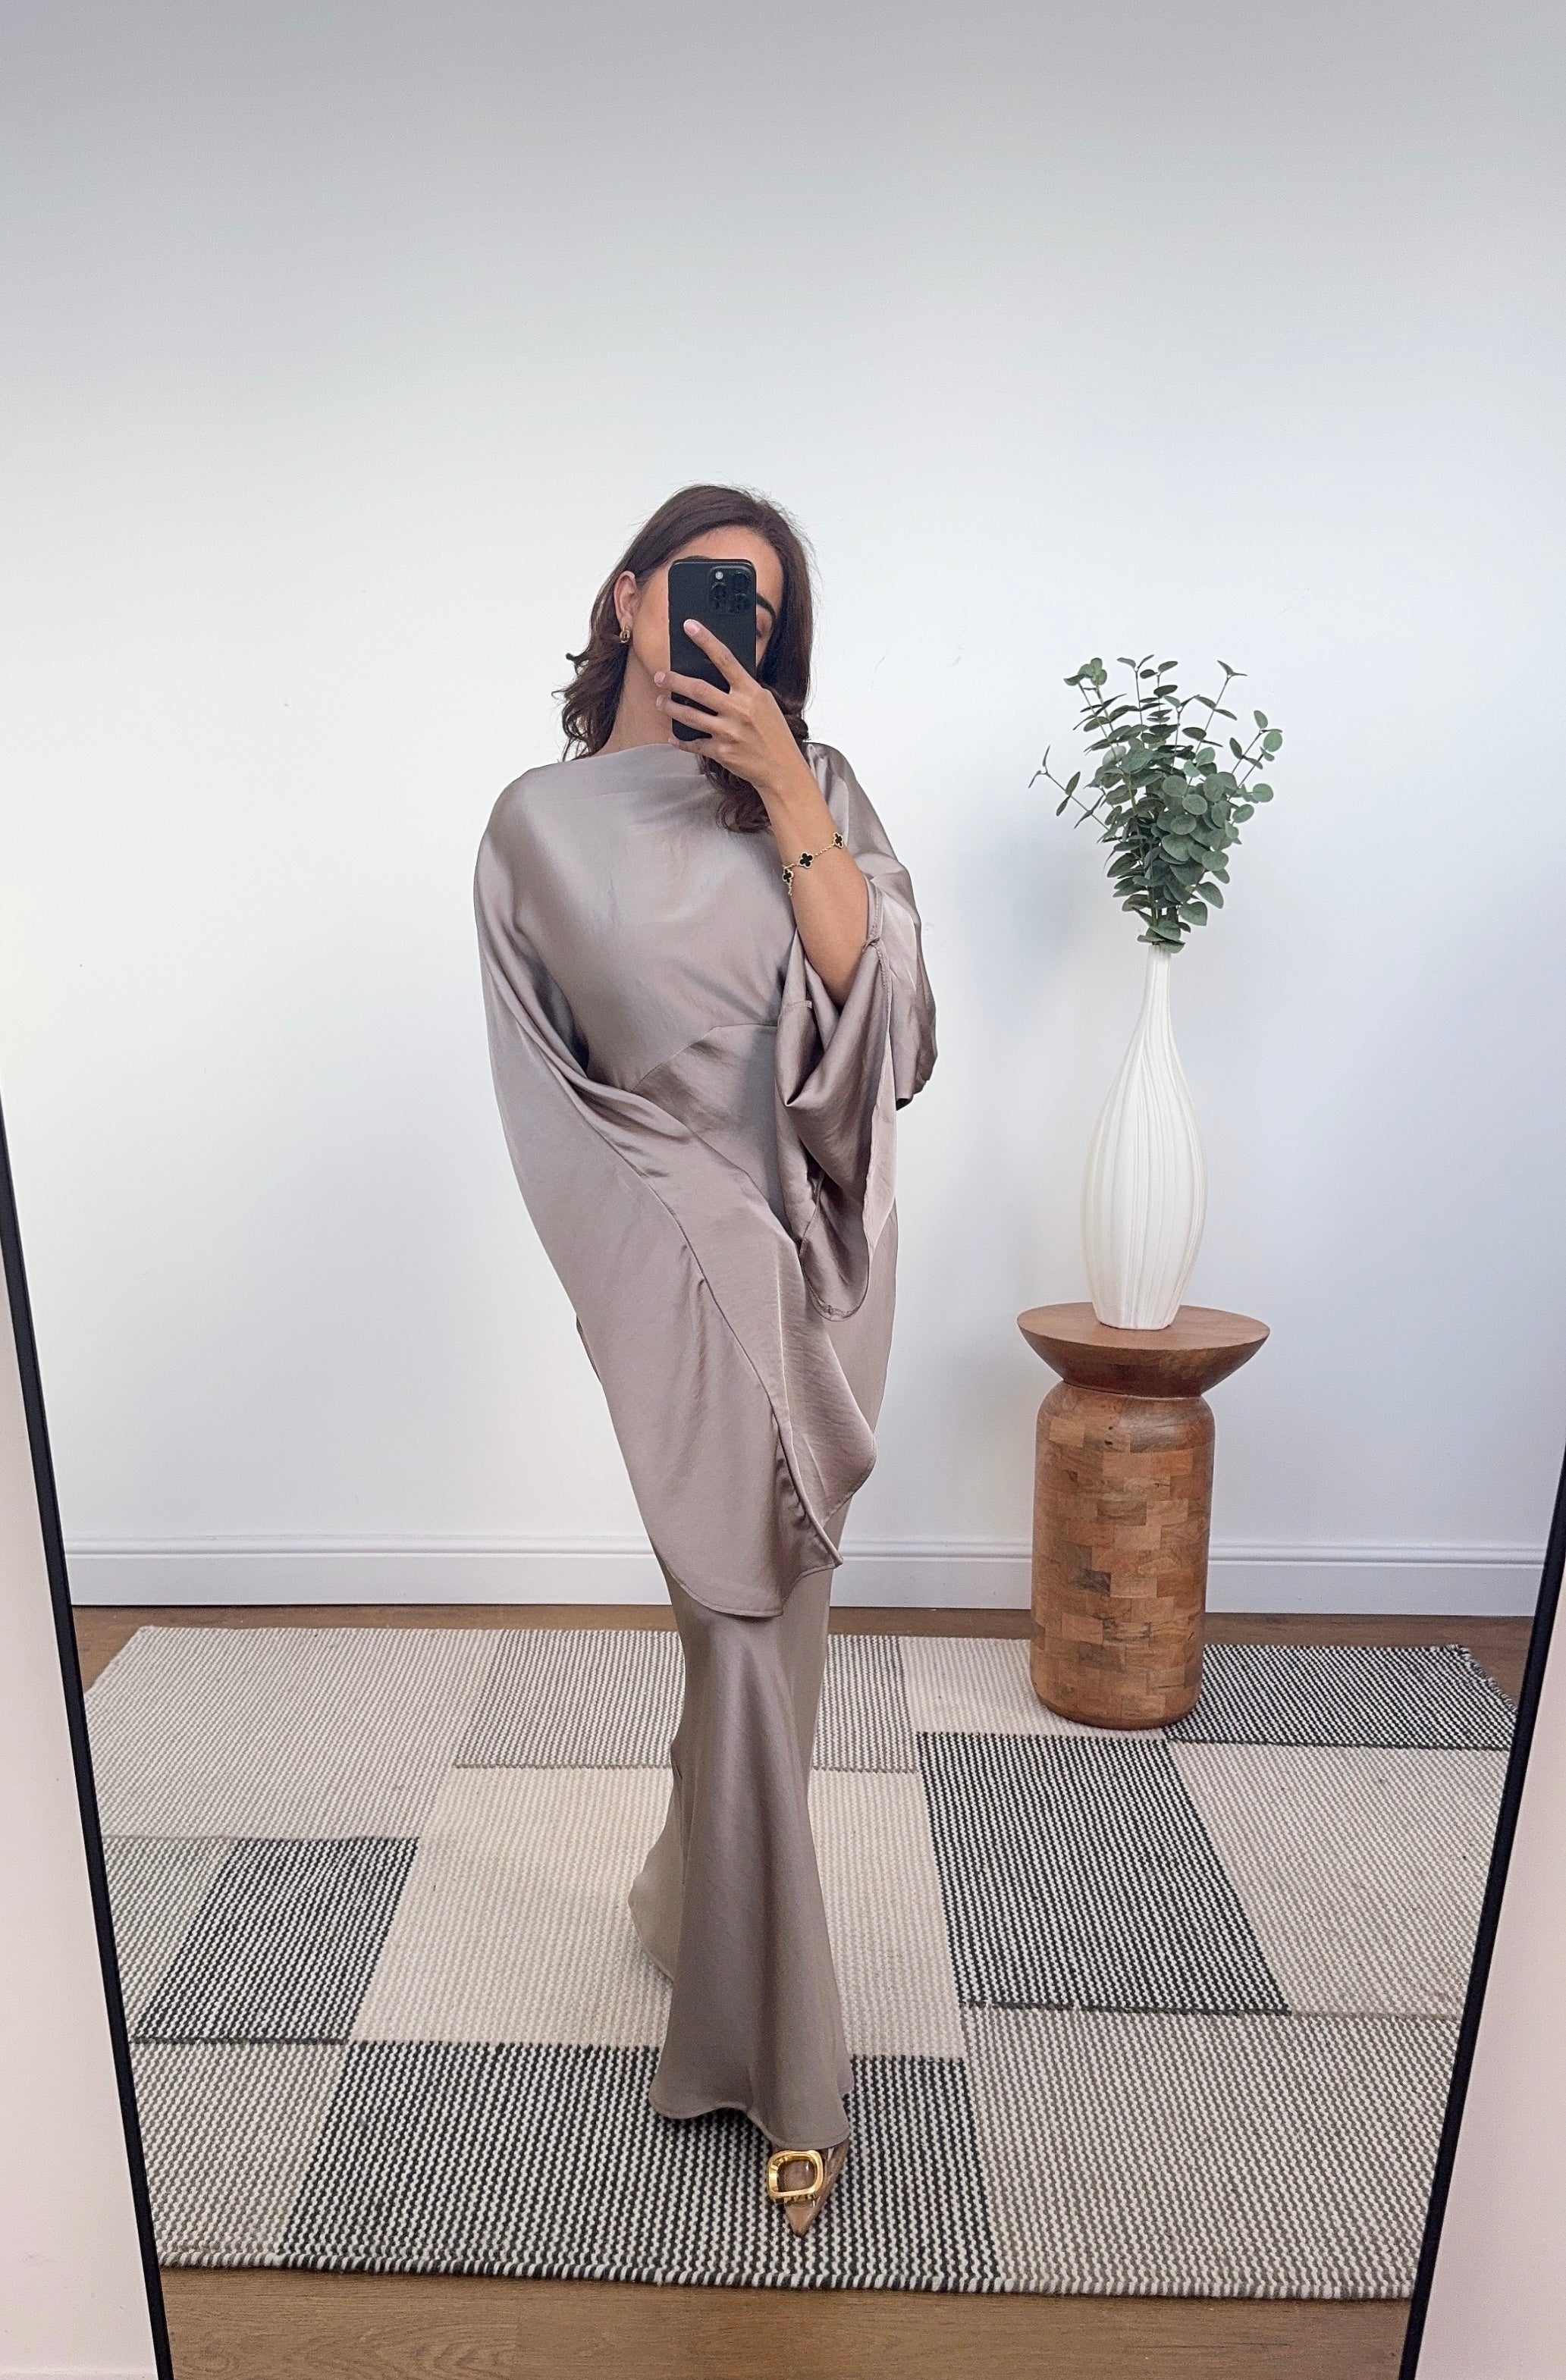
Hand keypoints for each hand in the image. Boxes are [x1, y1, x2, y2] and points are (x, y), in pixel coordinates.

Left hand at [654, 619, 806, 801]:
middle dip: (674, 680)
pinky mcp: (722, 752)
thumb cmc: (774, 734)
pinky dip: (681, 740)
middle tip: (659, 676)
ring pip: (690, 716)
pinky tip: (672, 736)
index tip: (689, 626)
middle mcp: (739, 710)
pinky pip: (694, 743)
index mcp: (752, 693)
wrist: (782, 769)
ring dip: (671, 707)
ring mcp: (729, 732)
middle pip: (698, 689)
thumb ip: (742, 690)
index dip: (706, 640)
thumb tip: (715, 675)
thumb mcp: (764, 704)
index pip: (725, 659)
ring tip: (661, 701)